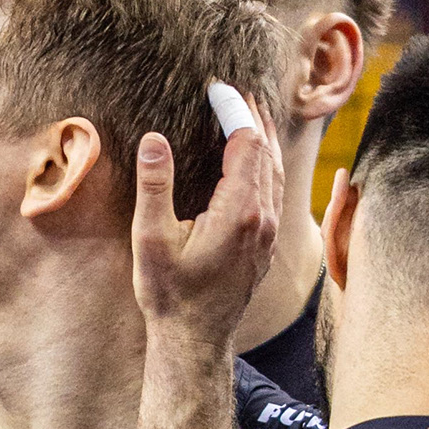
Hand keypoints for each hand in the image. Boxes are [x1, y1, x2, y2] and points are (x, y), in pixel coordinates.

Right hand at [129, 96, 282, 353]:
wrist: (196, 340)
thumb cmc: (171, 294)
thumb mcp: (152, 239)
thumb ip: (155, 186)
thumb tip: (154, 139)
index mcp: (240, 211)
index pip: (246, 143)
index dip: (234, 110)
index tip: (218, 88)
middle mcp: (264, 219)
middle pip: (268, 153)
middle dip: (253, 118)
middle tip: (235, 92)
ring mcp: (269, 234)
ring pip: (276, 173)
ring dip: (263, 141)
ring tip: (249, 115)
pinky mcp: (266, 245)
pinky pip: (275, 192)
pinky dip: (266, 166)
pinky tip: (253, 162)